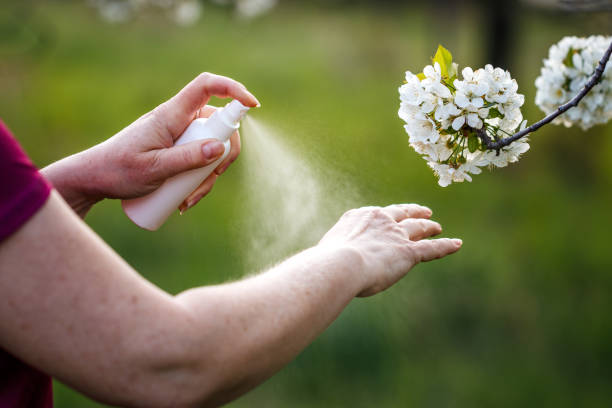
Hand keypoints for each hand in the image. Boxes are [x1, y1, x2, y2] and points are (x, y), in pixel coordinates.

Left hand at [42, 73, 258, 216]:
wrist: (94, 179)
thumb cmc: (118, 170)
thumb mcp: (154, 169)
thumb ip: (188, 158)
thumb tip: (222, 147)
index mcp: (171, 114)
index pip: (207, 86)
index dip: (233, 89)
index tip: (253, 105)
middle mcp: (178, 120)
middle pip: (218, 125)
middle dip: (223, 155)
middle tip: (211, 181)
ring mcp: (178, 135)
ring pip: (211, 147)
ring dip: (209, 175)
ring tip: (188, 200)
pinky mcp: (176, 149)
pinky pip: (199, 158)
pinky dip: (200, 178)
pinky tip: (185, 199)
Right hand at [318, 204, 461, 296]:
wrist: (340, 264)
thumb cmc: (326, 264)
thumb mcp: (326, 254)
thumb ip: (331, 257)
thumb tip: (322, 271)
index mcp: (359, 217)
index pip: (377, 214)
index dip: (387, 215)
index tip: (391, 215)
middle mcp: (380, 220)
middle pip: (402, 213)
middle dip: (413, 212)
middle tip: (424, 212)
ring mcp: (395, 235)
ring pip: (418, 227)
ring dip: (429, 226)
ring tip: (436, 226)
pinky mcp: (408, 252)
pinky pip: (431, 248)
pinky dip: (445, 246)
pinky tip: (457, 244)